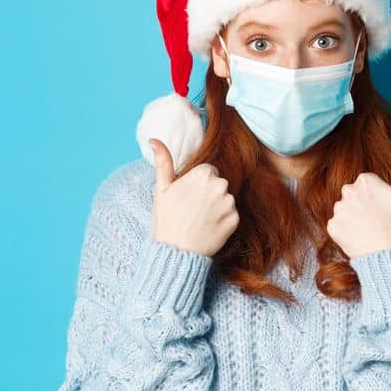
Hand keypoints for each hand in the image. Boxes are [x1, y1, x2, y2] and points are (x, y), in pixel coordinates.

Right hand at [150, 138, 238, 256]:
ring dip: (216, 206)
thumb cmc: (167, 219)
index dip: (196, 183)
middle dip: (208, 193)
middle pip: (218, 183)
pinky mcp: (236, 219)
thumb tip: (154, 140)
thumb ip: (162, 162)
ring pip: (225, 198)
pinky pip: (231, 214)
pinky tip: (208, 227)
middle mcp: (220, 186)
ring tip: (199, 218)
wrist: (177, 251)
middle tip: (191, 208)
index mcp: (203, 175)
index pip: (208, 171)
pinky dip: (223, 220)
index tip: (187, 196)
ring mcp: (229, 203)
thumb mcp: (161, 189)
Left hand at [328, 144, 390, 258]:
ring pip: (345, 209)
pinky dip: (346, 230)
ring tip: (370, 230)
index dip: (378, 196)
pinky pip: (337, 224)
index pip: (366, 183)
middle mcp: (347, 191)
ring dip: (354, 217)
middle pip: (353, 194)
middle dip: (363, 204)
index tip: (386, 208)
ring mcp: (339, 210)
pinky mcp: (332, 227)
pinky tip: (360, 237)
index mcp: (365, 180)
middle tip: (379, 220)